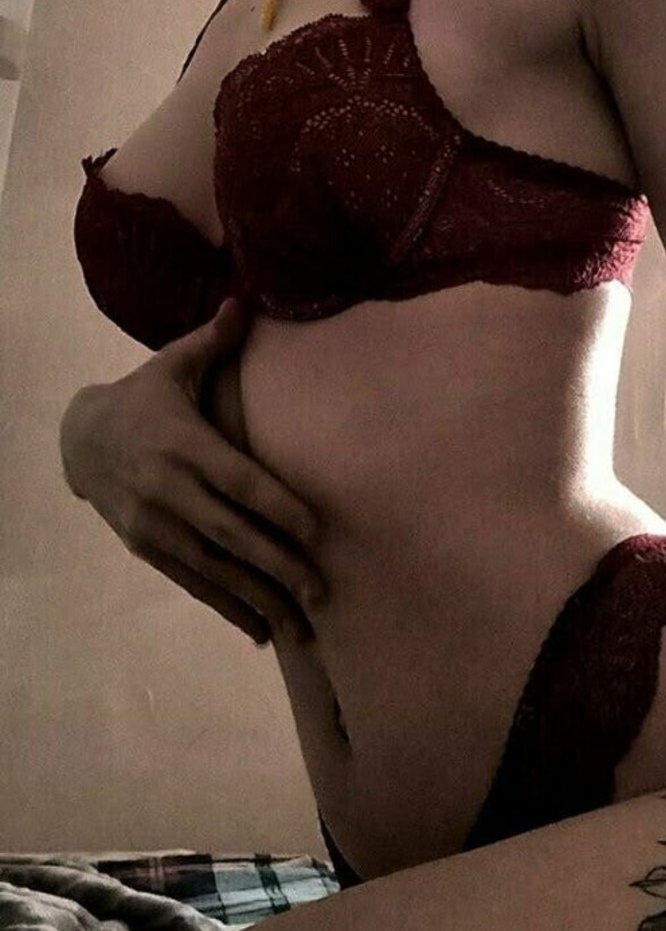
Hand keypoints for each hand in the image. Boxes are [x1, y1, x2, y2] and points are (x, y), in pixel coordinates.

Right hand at [60, 298, 325, 647]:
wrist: (78, 438)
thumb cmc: (144, 398)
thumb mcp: (173, 364)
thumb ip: (214, 340)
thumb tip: (246, 300)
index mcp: (184, 444)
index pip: (240, 481)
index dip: (278, 507)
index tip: (316, 532)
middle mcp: (169, 489)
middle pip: (231, 533)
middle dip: (277, 565)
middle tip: (321, 591)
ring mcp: (154, 524)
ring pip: (213, 567)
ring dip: (258, 597)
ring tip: (300, 624)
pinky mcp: (145, 547)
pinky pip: (192, 582)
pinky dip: (227, 607)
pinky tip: (260, 631)